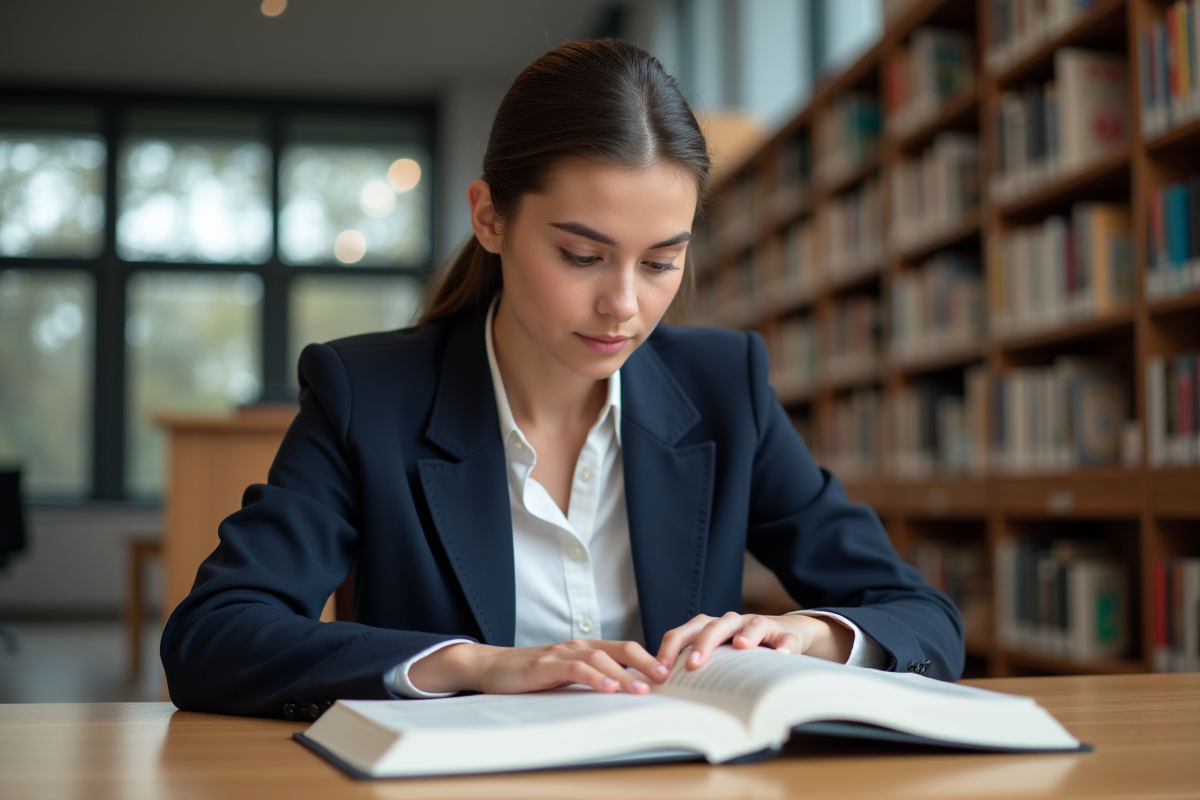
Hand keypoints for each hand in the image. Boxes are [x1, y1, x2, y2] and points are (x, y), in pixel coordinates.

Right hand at [407, 639, 671, 695]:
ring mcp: (562, 653)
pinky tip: (608, 688)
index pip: (626, 649)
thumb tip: (626, 694)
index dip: (650, 660)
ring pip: (602, 659)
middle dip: (648, 664)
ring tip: (644, 690)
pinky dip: (594, 677)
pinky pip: (575, 669)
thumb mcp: (567, 676)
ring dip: (625, 674)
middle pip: (622, 649)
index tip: (671, 675)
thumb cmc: (532, 675)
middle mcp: (579, 646)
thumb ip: (592, 679)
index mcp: (587, 648)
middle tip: (668, 679)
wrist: (492, 667)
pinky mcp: (545, 665)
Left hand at [655, 612, 853, 671]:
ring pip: (752, 625)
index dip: (669, 651)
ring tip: (742, 647)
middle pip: (714, 626)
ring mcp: (759, 625)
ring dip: (747, 634)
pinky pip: (786, 638)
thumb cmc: (740, 649)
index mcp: (709, 627)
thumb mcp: (717, 655)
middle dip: (702, 644)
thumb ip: (695, 667)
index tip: (660, 673)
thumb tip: (663, 693)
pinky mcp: (785, 634)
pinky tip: (782, 655)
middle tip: (693, 665)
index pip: (683, 634)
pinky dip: (784, 646)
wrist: (783, 632)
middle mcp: (732, 623)